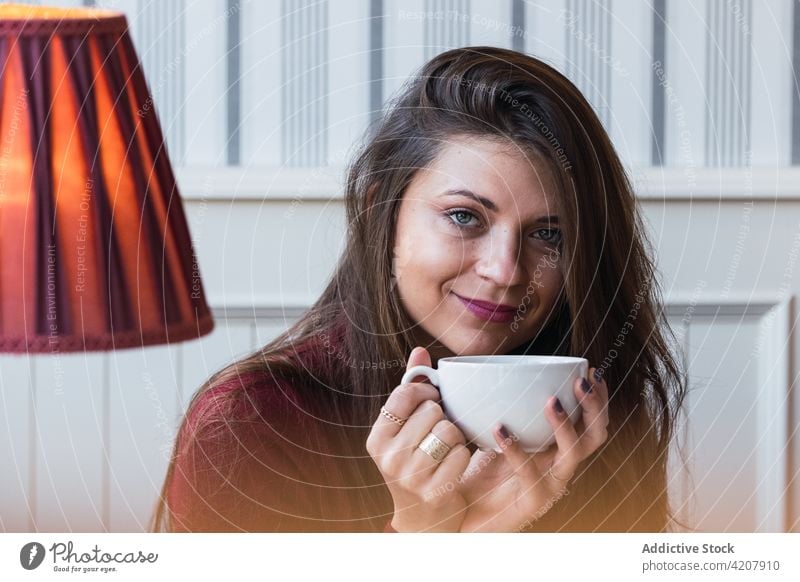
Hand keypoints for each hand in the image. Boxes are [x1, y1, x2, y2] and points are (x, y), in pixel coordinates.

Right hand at [366, 347, 470, 531]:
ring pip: (448, 431)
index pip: (403, 393)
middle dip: (443, 417)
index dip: (426, 392)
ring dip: (456, 437)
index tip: (433, 401)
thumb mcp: (406, 428)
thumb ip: (412, 388)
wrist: (423, 518)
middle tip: (441, 431)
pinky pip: (461, 455)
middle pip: (431, 411)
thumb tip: (420, 351)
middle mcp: (388, 457)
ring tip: (449, 447)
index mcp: (377, 438)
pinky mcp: (433, 492)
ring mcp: (409, 477)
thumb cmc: (416, 462)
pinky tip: (455, 465)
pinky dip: (464, 456)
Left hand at [456, 367, 609, 531]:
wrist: (460, 511)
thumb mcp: (493, 432)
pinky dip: (516, 449)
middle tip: (580, 382)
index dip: (597, 398)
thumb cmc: (477, 471)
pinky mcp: (532, 502)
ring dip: (565, 425)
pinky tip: (500, 429)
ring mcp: (550, 485)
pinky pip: (530, 473)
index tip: (589, 371)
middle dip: (594, 406)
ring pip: (573, 453)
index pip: (589, 421)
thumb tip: (492, 370)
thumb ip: (502, 408)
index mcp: (556, 448)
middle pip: (594, 435)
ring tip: (550, 401)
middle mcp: (559, 465)